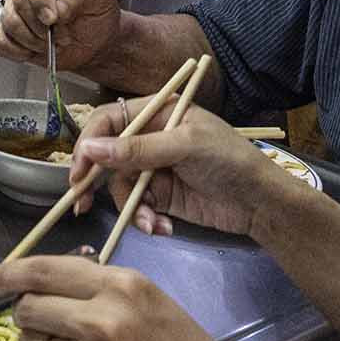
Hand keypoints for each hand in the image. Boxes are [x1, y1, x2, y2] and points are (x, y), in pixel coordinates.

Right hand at [0, 0, 120, 70]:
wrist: (95, 37)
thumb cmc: (97, 10)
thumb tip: (55, 9)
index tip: (52, 18)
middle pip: (18, 0)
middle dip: (40, 24)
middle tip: (59, 34)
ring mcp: (16, 7)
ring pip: (9, 22)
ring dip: (32, 40)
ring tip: (51, 42)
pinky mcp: (10, 30)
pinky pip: (1, 41)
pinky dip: (18, 51)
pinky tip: (35, 50)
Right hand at [67, 99, 294, 239]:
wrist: (260, 202)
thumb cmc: (228, 159)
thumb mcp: (184, 147)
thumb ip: (137, 149)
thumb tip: (90, 148)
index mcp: (157, 112)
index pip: (110, 120)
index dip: (89, 141)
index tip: (79, 168)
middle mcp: (150, 137)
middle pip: (107, 154)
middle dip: (94, 180)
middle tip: (80, 203)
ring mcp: (153, 168)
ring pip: (119, 186)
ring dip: (130, 207)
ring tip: (151, 222)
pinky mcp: (160, 197)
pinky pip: (136, 206)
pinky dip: (144, 219)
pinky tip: (162, 228)